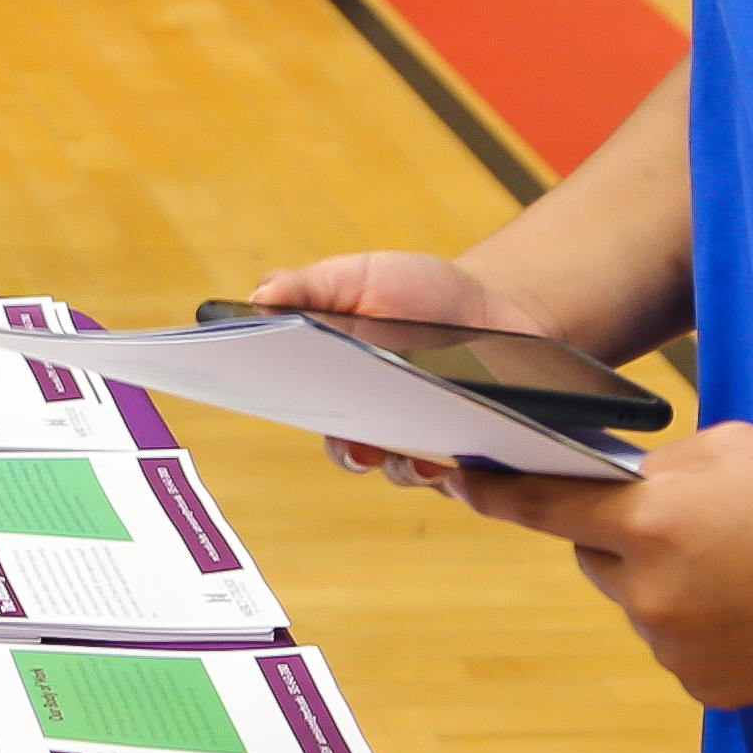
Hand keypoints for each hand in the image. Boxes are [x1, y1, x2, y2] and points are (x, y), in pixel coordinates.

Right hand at [249, 250, 551, 483]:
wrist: (493, 307)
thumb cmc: (417, 291)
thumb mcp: (361, 276)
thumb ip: (309, 286)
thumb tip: (259, 300)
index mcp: (333, 381)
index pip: (300, 405)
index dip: (290, 409)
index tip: (290, 402)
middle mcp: (367, 420)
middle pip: (348, 449)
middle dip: (353, 448)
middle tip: (362, 443)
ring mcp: (414, 441)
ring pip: (401, 470)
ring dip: (408, 466)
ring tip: (425, 456)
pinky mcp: (461, 453)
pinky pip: (454, 477)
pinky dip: (455, 470)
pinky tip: (460, 455)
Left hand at [449, 420, 752, 708]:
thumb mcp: (731, 449)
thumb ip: (655, 469)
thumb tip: (606, 484)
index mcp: (650, 517)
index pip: (541, 504)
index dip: (492, 492)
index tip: (455, 481)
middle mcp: (648, 589)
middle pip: (591, 553)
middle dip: (620, 534)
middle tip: (689, 521)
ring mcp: (672, 646)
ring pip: (633, 599)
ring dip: (661, 580)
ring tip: (740, 566)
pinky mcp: (701, 686)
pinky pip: (671, 642)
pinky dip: (696, 623)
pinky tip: (752, 607)